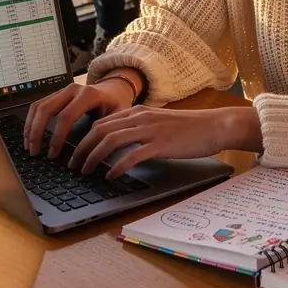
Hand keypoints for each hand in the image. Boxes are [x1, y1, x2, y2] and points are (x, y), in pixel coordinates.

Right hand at [23, 78, 133, 157]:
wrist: (115, 88)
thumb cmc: (116, 104)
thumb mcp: (119, 116)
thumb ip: (107, 130)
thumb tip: (93, 151)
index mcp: (88, 94)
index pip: (66, 117)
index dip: (57, 137)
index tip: (53, 154)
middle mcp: (72, 89)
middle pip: (46, 109)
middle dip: (37, 132)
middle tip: (34, 152)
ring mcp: (63, 90)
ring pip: (38, 106)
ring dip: (30, 127)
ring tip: (29, 146)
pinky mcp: (57, 94)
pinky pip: (38, 105)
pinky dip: (31, 120)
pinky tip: (30, 135)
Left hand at [70, 105, 263, 177]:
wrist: (214, 126)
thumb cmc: (189, 128)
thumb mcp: (158, 123)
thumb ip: (138, 129)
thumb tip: (118, 142)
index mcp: (138, 112)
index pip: (102, 122)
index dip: (84, 137)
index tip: (75, 152)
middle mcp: (141, 117)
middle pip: (100, 130)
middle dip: (82, 148)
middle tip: (73, 164)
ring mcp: (150, 130)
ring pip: (111, 140)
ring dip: (93, 156)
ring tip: (85, 170)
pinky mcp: (161, 144)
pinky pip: (132, 155)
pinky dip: (117, 165)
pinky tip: (110, 175)